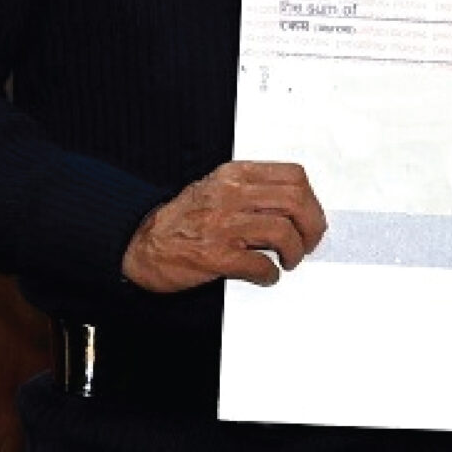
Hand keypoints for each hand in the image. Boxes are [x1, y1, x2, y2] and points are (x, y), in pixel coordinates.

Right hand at [120, 161, 327, 292]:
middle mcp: (229, 196)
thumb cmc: (182, 220)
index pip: (294, 177)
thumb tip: (298, 205)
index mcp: (234, 176)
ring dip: (295, 252)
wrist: (139, 244)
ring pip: (283, 232)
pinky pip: (260, 264)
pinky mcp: (214, 256)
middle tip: (308, 243)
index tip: (311, 217)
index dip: (312, 201)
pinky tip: (266, 275)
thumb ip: (253, 190)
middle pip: (296, 202)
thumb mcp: (217, 189)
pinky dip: (271, 274)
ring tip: (288, 260)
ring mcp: (221, 225)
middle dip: (312, 226)